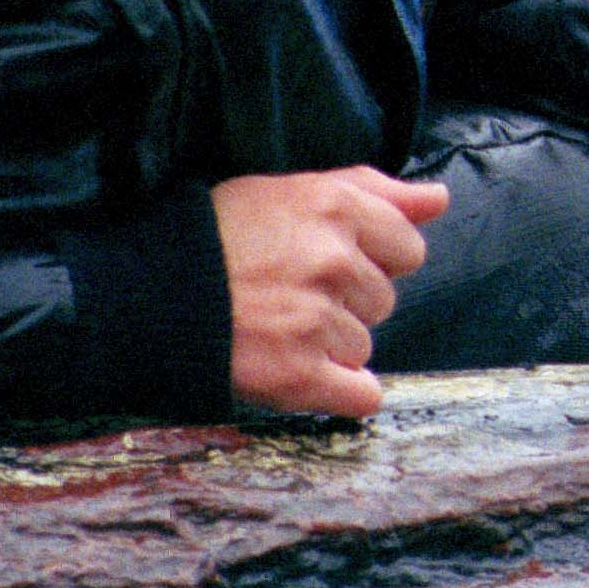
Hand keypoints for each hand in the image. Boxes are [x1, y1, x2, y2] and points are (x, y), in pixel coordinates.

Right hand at [208, 166, 450, 417]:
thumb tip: (439, 200)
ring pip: (364, 347)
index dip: (372, 258)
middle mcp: (333, 260)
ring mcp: (317, 320)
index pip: (408, 248)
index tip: (328, 261)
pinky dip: (340, 391)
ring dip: (330, 345)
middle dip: (347, 301)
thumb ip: (375, 192)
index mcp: (336, 208)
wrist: (150, 296)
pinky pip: (361, 395)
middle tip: (290, 293)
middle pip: (384, 300)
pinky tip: (302, 372)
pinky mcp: (298, 374)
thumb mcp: (293, 191)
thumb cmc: (222, 237)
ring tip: (277, 326)